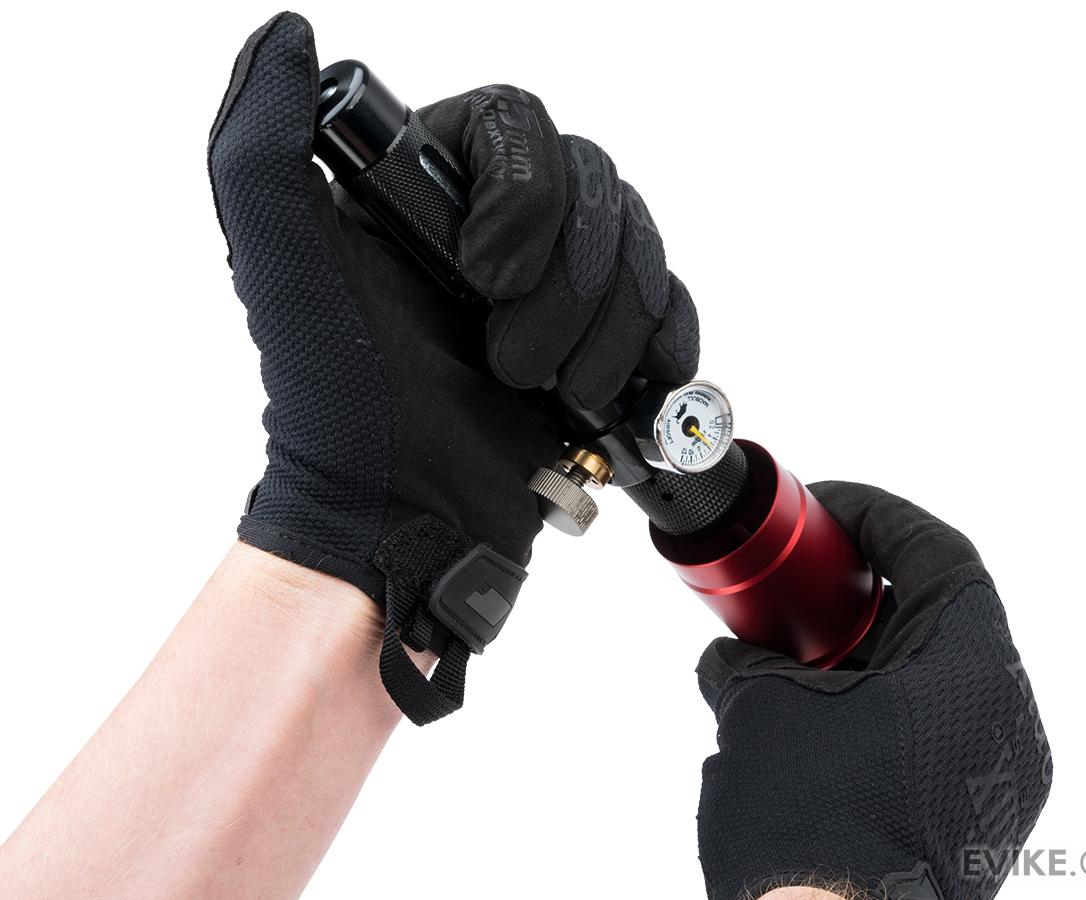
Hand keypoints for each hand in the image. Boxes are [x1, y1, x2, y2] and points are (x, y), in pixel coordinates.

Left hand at [207, 12, 697, 721]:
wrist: (404, 517)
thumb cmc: (340, 404)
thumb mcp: (281, 267)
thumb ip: (258, 148)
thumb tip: (289, 36)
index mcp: (431, 190)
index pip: (517, 125)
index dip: (525, 197)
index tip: (483, 277)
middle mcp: (498, 227)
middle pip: (596, 186)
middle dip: (565, 289)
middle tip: (508, 363)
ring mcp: (557, 287)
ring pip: (640, 248)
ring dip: (604, 334)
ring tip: (550, 396)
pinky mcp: (603, 342)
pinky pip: (670, 307)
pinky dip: (657, 349)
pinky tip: (612, 393)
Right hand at [695, 483, 1052, 899]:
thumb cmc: (812, 824)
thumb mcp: (762, 713)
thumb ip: (746, 661)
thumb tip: (730, 657)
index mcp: (967, 668)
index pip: (938, 552)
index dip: (877, 515)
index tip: (823, 508)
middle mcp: (1000, 714)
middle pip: (939, 612)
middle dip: (863, 588)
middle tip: (800, 578)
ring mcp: (994, 772)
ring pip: (933, 674)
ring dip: (866, 650)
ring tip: (796, 650)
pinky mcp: (971, 816)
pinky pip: (930, 727)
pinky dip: (877, 703)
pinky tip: (815, 713)